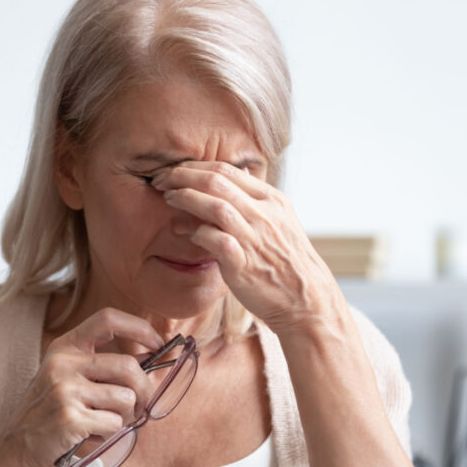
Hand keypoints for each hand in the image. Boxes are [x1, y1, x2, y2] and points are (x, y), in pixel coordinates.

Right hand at [0, 308, 162, 466]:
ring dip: (125, 416)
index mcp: (65, 347)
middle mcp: (63, 363)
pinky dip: (110, 433)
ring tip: (103, 421)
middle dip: (146, 390)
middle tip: (144, 405)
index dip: (139, 328)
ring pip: (126, 398)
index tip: (158, 343)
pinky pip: (114, 423)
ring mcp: (64, 390)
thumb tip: (152, 357)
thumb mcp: (69, 378)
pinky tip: (90, 434)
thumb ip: (104, 366)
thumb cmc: (51, 413)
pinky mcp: (69, 417)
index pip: (108, 319)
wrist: (18, 450)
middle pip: (128, 366)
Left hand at [152, 161, 340, 332]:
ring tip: (168, 198)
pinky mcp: (244, 265)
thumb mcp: (280, 220)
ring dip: (186, 199)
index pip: (227, 169)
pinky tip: (184, 232)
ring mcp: (254, 239)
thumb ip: (257, 198)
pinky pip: (216, 240)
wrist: (305, 298)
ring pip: (216, 207)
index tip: (175, 171)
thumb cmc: (287, 260)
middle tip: (161, 180)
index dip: (194, 167)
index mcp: (271, 199)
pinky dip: (197, 233)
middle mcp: (264, 214)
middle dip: (182, 176)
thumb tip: (240, 172)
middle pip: (217, 181)